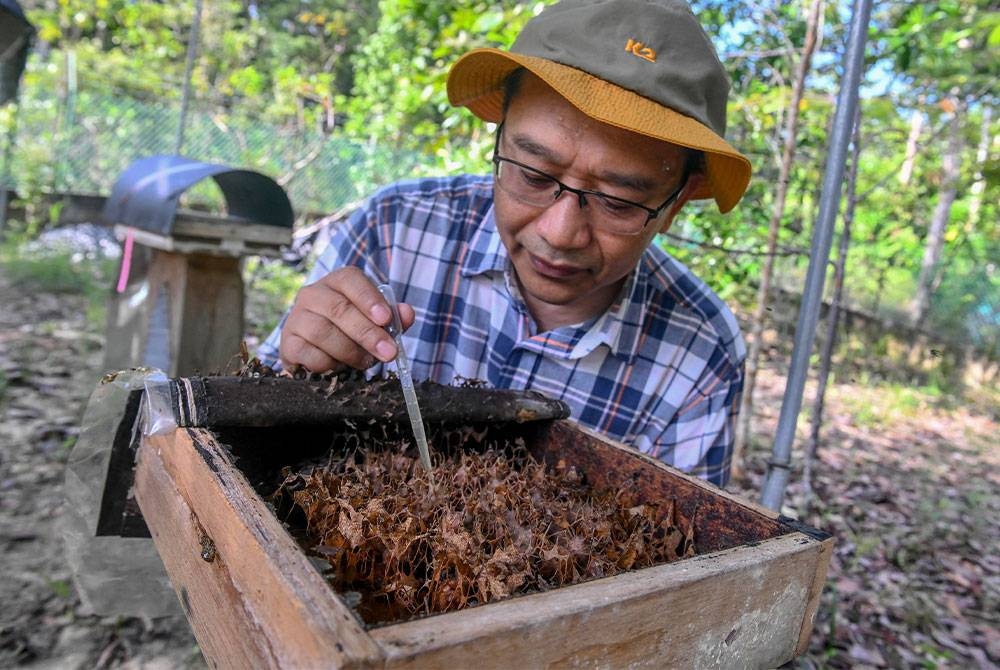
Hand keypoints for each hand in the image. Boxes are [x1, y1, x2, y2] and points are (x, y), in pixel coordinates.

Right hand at [278, 267, 414, 372]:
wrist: (316, 352)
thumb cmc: (351, 331)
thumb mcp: (375, 322)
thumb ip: (394, 318)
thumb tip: (408, 313)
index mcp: (337, 282)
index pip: (350, 279)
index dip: (369, 298)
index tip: (386, 319)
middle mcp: (312, 294)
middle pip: (339, 309)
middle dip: (367, 333)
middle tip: (389, 352)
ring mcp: (296, 318)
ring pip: (323, 332)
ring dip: (350, 351)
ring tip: (365, 361)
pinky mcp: (288, 343)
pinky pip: (309, 354)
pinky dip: (329, 364)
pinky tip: (339, 367)